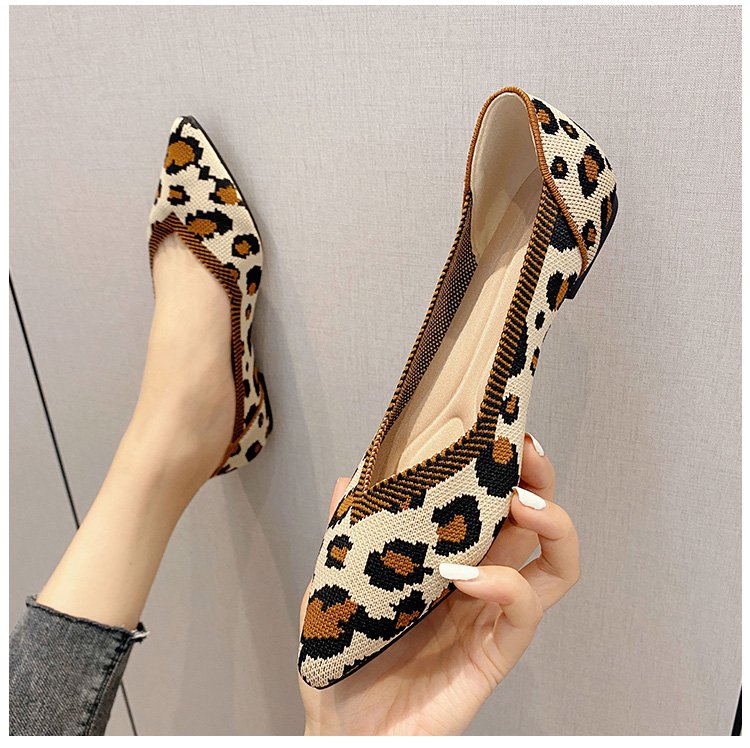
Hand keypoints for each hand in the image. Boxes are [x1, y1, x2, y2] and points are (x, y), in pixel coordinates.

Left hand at [299, 434, 579, 734]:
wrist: (341, 727)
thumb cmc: (343, 655)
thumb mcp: (336, 581)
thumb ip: (347, 531)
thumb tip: (350, 478)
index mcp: (451, 559)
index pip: (497, 506)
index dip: (510, 469)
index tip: (504, 433)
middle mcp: (481, 583)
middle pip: (538, 524)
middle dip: (541, 482)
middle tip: (525, 454)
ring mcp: (491, 618)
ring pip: (555, 566)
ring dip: (549, 524)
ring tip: (519, 503)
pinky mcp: (493, 655)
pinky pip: (522, 613)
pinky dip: (504, 584)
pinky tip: (467, 575)